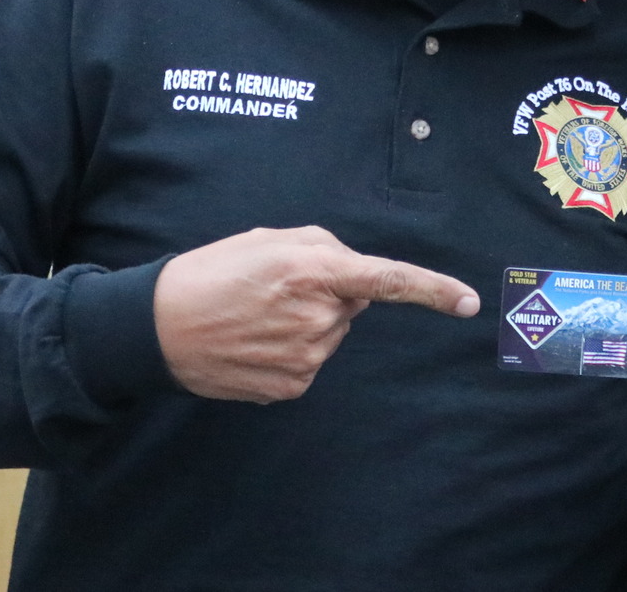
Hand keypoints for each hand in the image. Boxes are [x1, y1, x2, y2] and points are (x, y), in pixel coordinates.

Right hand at [152, 226, 478, 402]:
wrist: (157, 327)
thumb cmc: (213, 273)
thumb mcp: (269, 239)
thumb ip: (324, 246)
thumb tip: (356, 277)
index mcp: (314, 271)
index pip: (387, 280)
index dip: (433, 290)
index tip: (469, 302)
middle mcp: (316, 317)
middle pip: (352, 304)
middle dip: (326, 293)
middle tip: (274, 288)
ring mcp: (305, 357)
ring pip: (331, 334)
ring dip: (307, 322)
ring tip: (257, 314)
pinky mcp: (290, 386)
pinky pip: (310, 362)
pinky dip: (290, 350)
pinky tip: (255, 341)